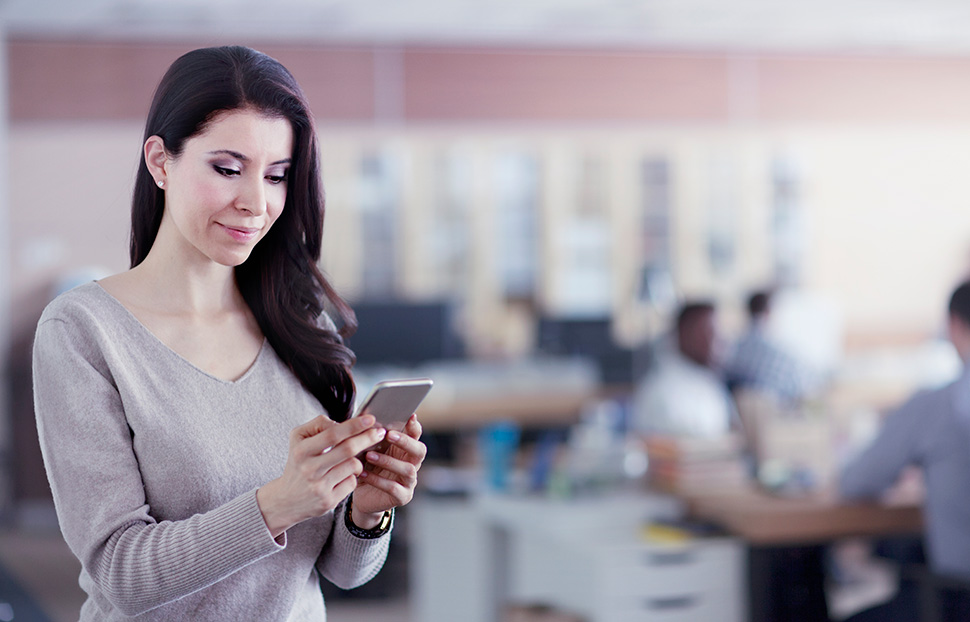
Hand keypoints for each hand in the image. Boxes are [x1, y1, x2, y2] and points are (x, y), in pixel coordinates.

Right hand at [257, 414, 386, 537]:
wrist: (286, 500)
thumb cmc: (298, 464)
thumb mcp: (298, 439)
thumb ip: (318, 425)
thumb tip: (341, 423)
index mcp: (301, 451)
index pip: (332, 434)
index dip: (353, 425)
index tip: (369, 419)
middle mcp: (309, 469)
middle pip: (347, 449)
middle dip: (367, 438)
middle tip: (379, 432)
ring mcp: (319, 486)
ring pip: (353, 466)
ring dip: (358, 460)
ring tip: (350, 460)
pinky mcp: (328, 501)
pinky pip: (352, 482)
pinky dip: (352, 476)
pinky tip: (342, 477)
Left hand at [351, 414, 426, 527]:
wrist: (363, 497)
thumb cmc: (367, 469)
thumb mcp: (368, 450)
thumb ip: (372, 438)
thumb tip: (365, 418)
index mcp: (405, 450)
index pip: (416, 436)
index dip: (415, 427)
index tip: (410, 416)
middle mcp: (412, 465)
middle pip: (419, 451)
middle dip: (406, 442)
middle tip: (388, 434)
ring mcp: (409, 482)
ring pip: (408, 470)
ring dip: (388, 461)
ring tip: (369, 455)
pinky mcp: (402, 497)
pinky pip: (393, 487)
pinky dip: (377, 480)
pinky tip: (363, 474)